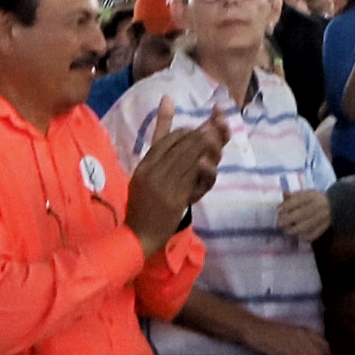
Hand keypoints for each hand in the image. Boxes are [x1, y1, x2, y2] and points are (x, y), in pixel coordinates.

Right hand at [124, 107, 227, 250]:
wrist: (140, 234)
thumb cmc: (142, 206)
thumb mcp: (142, 177)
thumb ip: (154, 156)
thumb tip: (161, 120)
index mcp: (144, 166)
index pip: (164, 140)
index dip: (183, 132)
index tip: (195, 130)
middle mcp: (152, 171)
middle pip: (178, 146)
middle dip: (197, 135)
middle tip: (212, 128)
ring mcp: (163, 184)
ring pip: (187, 158)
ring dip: (203, 146)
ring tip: (215, 139)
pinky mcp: (175, 198)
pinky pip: (191, 177)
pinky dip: (202, 167)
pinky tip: (209, 162)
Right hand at [233, 317, 331, 354]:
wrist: (254, 329)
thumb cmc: (267, 330)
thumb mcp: (288, 331)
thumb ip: (300, 340)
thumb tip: (309, 352)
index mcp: (303, 329)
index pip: (324, 343)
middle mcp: (303, 337)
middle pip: (322, 354)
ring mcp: (297, 345)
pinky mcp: (289, 354)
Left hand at [275, 188, 332, 245]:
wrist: (336, 204)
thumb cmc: (315, 199)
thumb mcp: (305, 194)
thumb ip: (292, 197)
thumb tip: (280, 203)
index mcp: (312, 196)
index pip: (298, 200)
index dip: (287, 206)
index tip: (278, 210)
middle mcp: (318, 206)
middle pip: (302, 214)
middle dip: (288, 219)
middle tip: (279, 224)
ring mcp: (322, 217)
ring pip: (307, 225)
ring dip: (294, 230)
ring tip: (287, 230)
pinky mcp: (325, 227)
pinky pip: (314, 234)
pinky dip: (305, 236)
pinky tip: (299, 235)